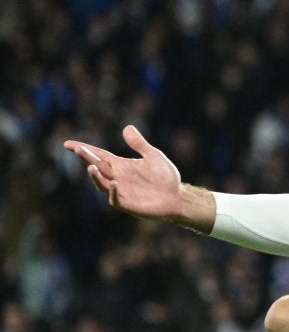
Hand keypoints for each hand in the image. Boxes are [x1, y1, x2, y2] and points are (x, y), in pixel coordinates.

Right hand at [63, 125, 206, 225]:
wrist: (177, 197)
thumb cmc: (165, 178)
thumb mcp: (153, 156)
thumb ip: (139, 144)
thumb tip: (127, 127)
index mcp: (121, 166)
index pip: (99, 155)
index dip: (84, 149)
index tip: (68, 144)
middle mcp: (117, 178)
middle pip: (98, 167)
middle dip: (88, 159)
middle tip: (79, 150)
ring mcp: (121, 192)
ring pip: (103, 184)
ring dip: (96, 176)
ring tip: (91, 167)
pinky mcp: (128, 204)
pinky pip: (116, 199)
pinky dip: (114, 192)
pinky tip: (115, 183)